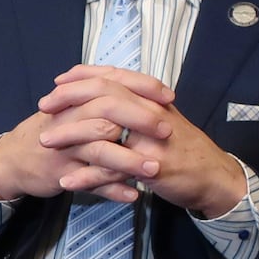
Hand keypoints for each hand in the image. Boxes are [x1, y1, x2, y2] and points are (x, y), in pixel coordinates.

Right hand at [0, 64, 173, 201]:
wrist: (11, 159)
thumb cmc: (47, 132)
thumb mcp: (67, 107)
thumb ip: (95, 95)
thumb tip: (132, 83)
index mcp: (75, 100)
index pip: (111, 84)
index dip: (141, 88)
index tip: (168, 96)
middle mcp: (69, 120)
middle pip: (108, 113)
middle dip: (140, 120)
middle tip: (167, 131)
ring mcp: (65, 149)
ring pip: (101, 151)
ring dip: (130, 161)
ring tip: (155, 170)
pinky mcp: (61, 174)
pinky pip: (90, 182)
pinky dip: (112, 190)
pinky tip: (132, 195)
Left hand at [46, 65, 244, 213]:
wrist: (215, 176)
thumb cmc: (183, 148)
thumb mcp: (162, 118)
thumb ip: (137, 105)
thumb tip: (107, 90)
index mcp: (150, 100)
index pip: (112, 78)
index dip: (82, 77)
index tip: (57, 82)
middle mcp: (150, 114)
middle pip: (104, 96)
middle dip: (69, 99)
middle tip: (43, 107)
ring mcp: (151, 140)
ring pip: (104, 131)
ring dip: (70, 135)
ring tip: (45, 141)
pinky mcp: (151, 168)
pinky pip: (112, 170)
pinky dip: (87, 176)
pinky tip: (66, 181)